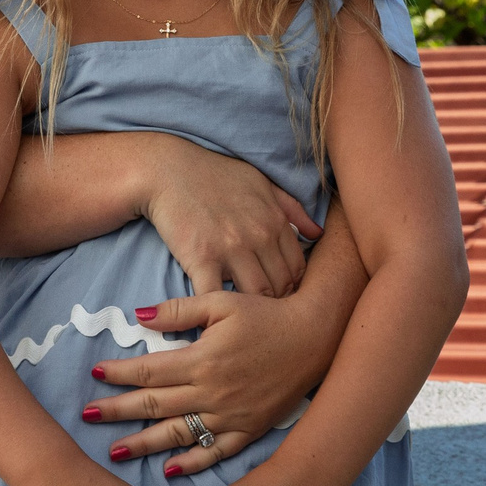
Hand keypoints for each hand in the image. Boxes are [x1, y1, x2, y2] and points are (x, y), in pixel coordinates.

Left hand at [87, 291, 330, 475]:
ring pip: (177, 434)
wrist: (315, 340)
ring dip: (143, 444)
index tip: (96, 374)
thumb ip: (177, 311)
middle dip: (118, 411)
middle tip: (87, 416)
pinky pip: (215, 453)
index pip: (148, 372)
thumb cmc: (266, 315)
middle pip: (154, 406)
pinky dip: (191, 463)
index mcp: (201, 360)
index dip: (119, 374)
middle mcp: (212, 393)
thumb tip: (138, 315)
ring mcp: (230, 416)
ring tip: (115, 451)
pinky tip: (168, 469)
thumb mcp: (220, 302)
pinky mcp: (249, 430)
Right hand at [137, 137, 319, 298]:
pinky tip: (215, 313)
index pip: (297, 270)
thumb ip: (292, 208)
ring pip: (256, 297)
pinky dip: (218, 309)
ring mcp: (231, 249)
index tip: (279, 295)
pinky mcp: (201, 258)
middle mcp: (259, 236)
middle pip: (281, 288)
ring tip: (243, 317)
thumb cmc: (215, 174)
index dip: (292, 288)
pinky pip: (216, 296)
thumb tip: (317, 233)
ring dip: (251, 310)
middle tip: (263, 313)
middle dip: (276, 304)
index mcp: (275, 221)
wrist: (167, 169)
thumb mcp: (261, 183)